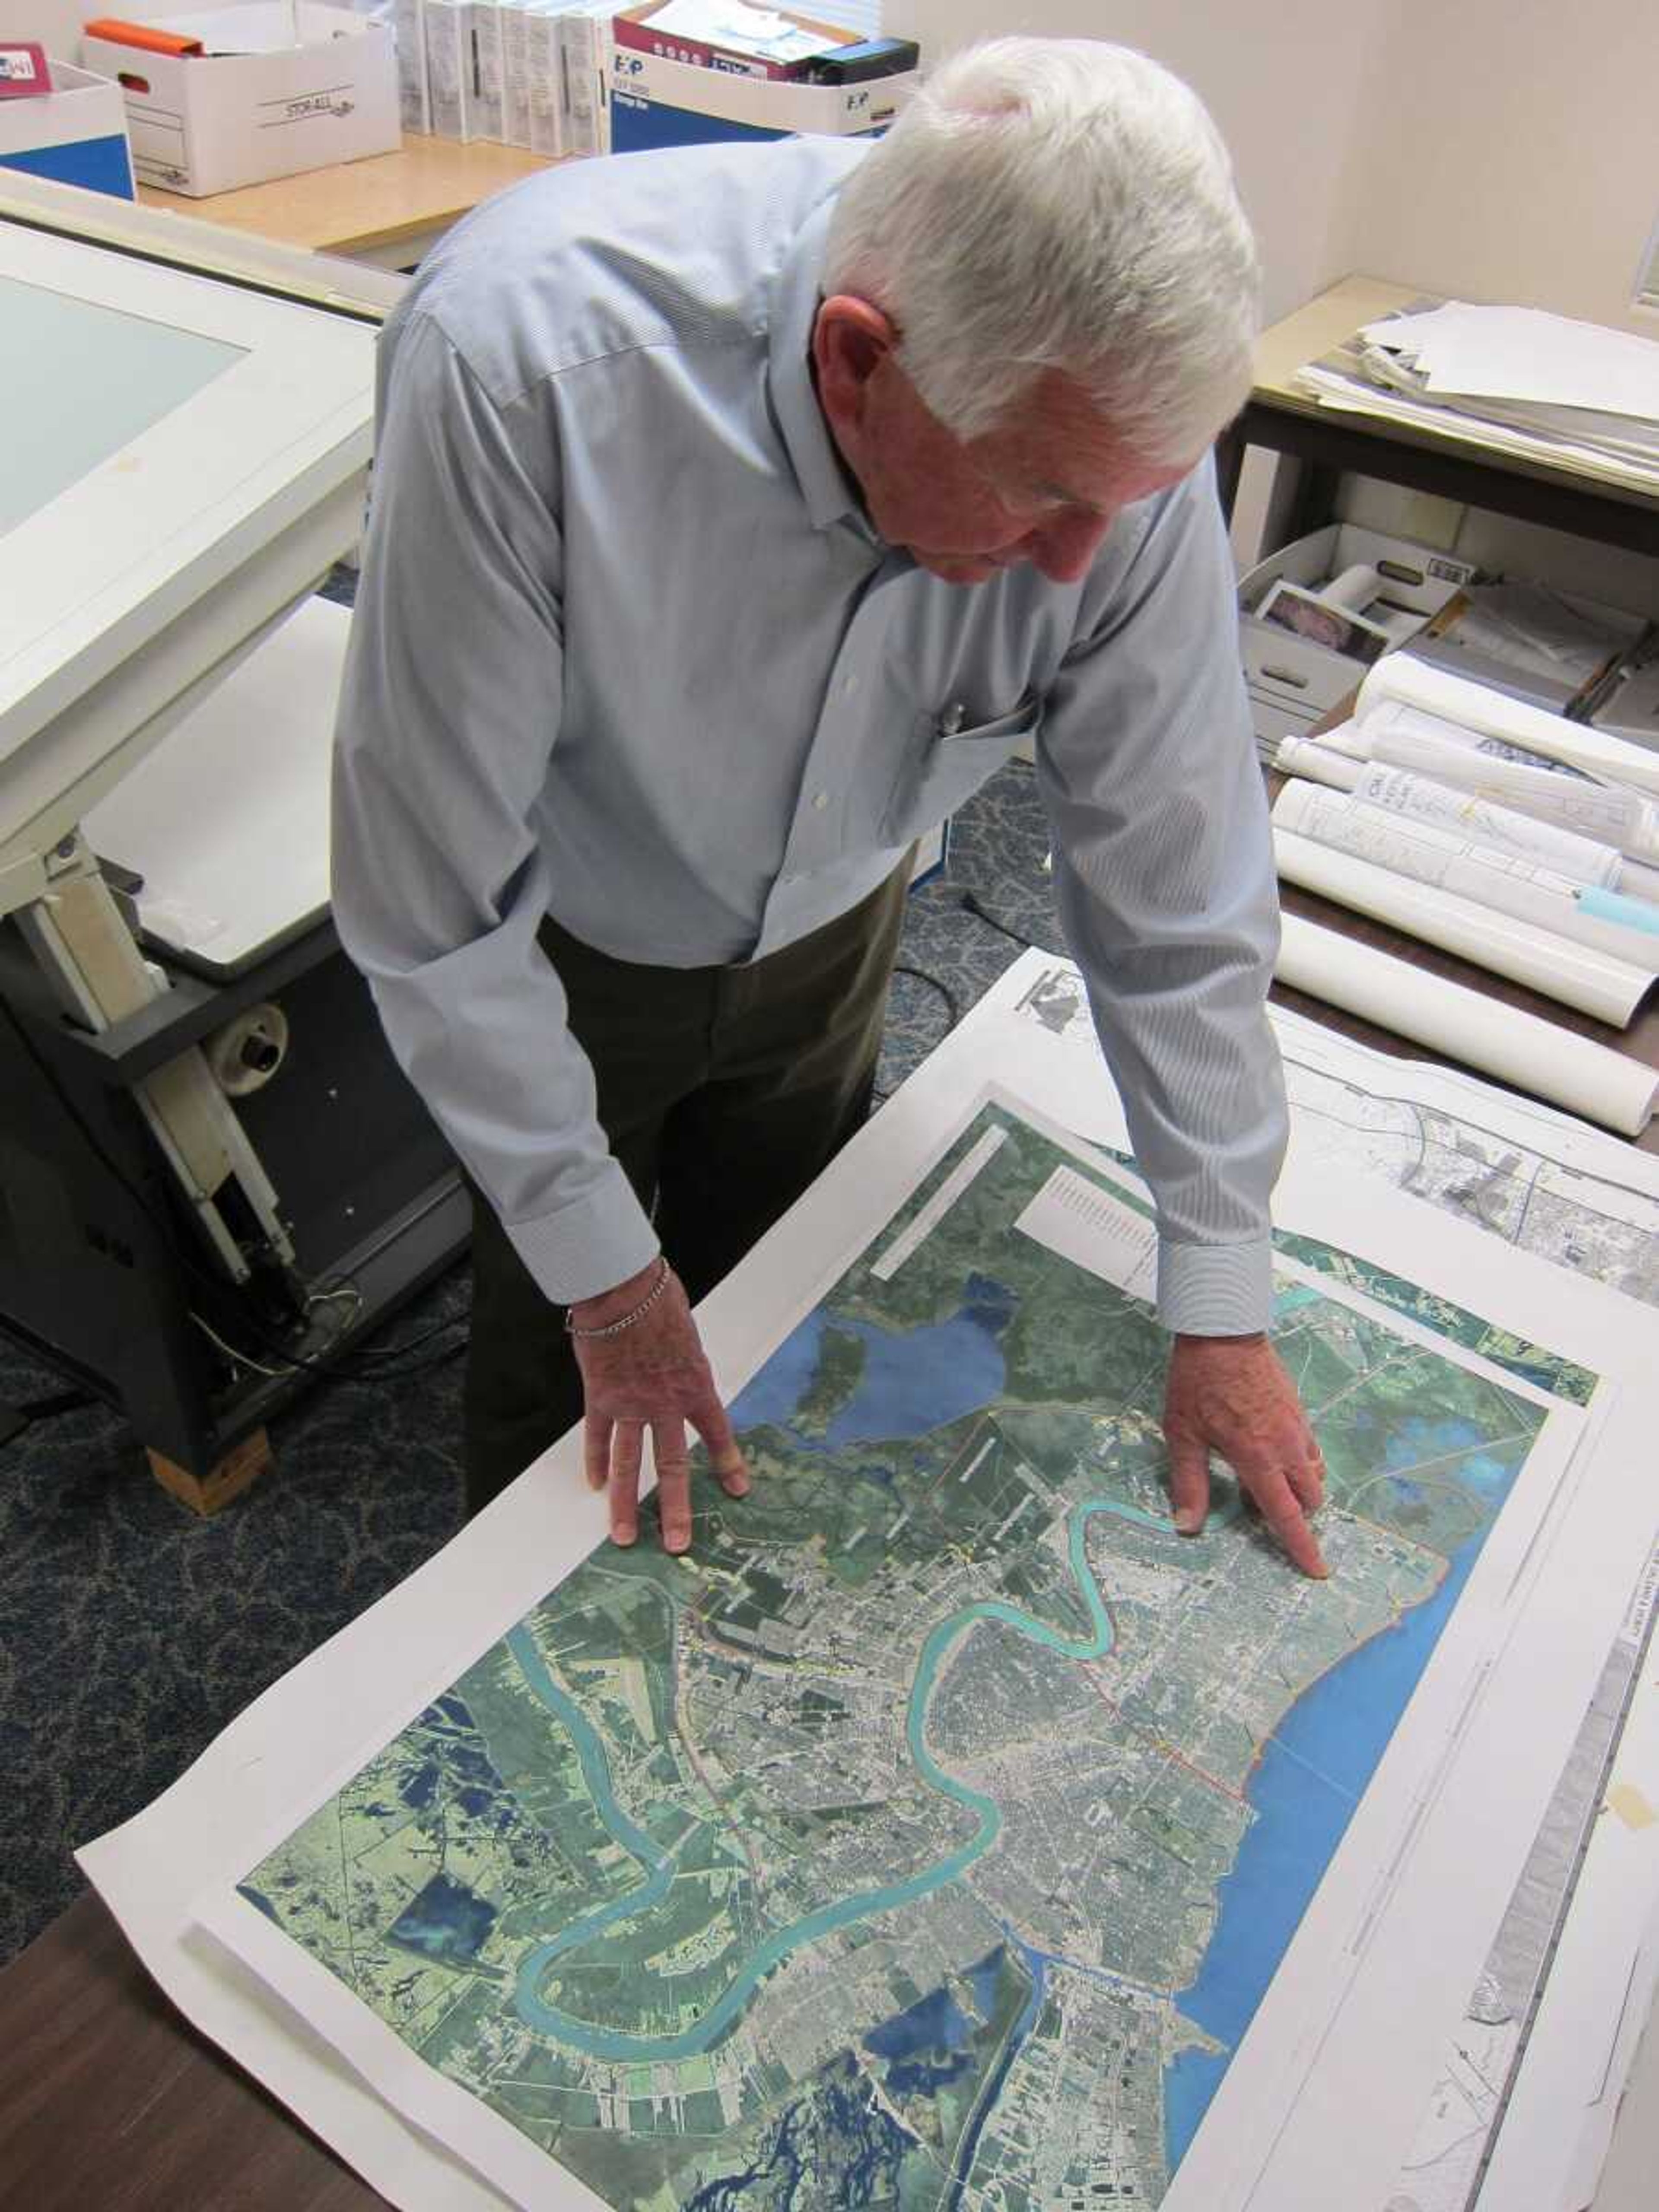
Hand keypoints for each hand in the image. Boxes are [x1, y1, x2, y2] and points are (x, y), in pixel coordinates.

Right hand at [568, 1261, 749, 1551]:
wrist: (622, 1287)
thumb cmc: (658, 1300)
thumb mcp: (686, 1334)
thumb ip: (684, 1363)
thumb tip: (679, 1370)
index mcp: (695, 1385)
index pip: (717, 1433)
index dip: (728, 1462)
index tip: (738, 1490)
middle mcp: (666, 1404)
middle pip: (672, 1465)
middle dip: (675, 1508)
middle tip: (677, 1544)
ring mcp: (631, 1405)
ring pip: (630, 1464)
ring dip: (626, 1503)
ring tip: (623, 1535)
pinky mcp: (601, 1398)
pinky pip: (598, 1438)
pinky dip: (595, 1461)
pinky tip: (595, 1485)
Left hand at [1162, 1333, 1327, 1577]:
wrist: (1223, 1332)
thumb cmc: (1198, 1383)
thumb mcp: (1183, 1435)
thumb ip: (1189, 1482)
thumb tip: (1186, 1526)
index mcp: (1258, 1459)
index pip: (1286, 1515)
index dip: (1301, 1546)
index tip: (1317, 1571)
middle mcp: (1286, 1447)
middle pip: (1309, 1499)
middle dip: (1296, 1515)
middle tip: (1261, 1508)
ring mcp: (1297, 1427)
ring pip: (1315, 1474)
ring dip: (1300, 1488)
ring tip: (1265, 1480)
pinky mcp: (1299, 1410)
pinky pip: (1310, 1449)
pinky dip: (1300, 1463)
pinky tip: (1271, 1451)